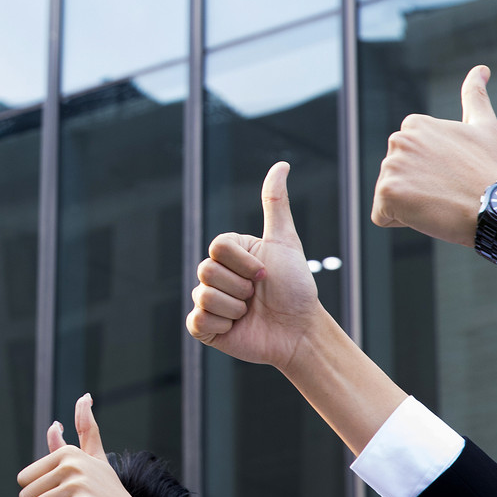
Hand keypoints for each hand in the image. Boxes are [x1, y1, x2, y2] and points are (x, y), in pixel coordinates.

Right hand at [185, 162, 327, 368]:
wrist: (300, 332)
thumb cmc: (296, 288)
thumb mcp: (285, 242)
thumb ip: (276, 204)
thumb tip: (281, 164)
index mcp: (229, 254)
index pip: (217, 248)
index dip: (244, 263)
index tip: (265, 274)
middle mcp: (216, 275)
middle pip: (205, 269)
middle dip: (240, 286)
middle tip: (257, 296)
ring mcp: (208, 301)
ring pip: (203, 296)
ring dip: (235, 308)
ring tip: (249, 313)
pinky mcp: (205, 327)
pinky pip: (197, 321)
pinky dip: (221, 325)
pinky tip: (237, 327)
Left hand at [372, 64, 496, 246]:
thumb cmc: (494, 171)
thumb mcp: (484, 127)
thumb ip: (475, 96)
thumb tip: (480, 69)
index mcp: (414, 125)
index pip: (408, 160)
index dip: (431, 174)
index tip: (453, 175)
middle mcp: (397, 140)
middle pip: (396, 177)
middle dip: (419, 188)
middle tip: (449, 190)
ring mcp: (390, 166)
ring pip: (390, 196)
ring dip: (412, 205)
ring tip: (441, 202)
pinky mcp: (387, 193)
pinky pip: (382, 215)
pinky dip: (400, 220)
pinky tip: (427, 214)